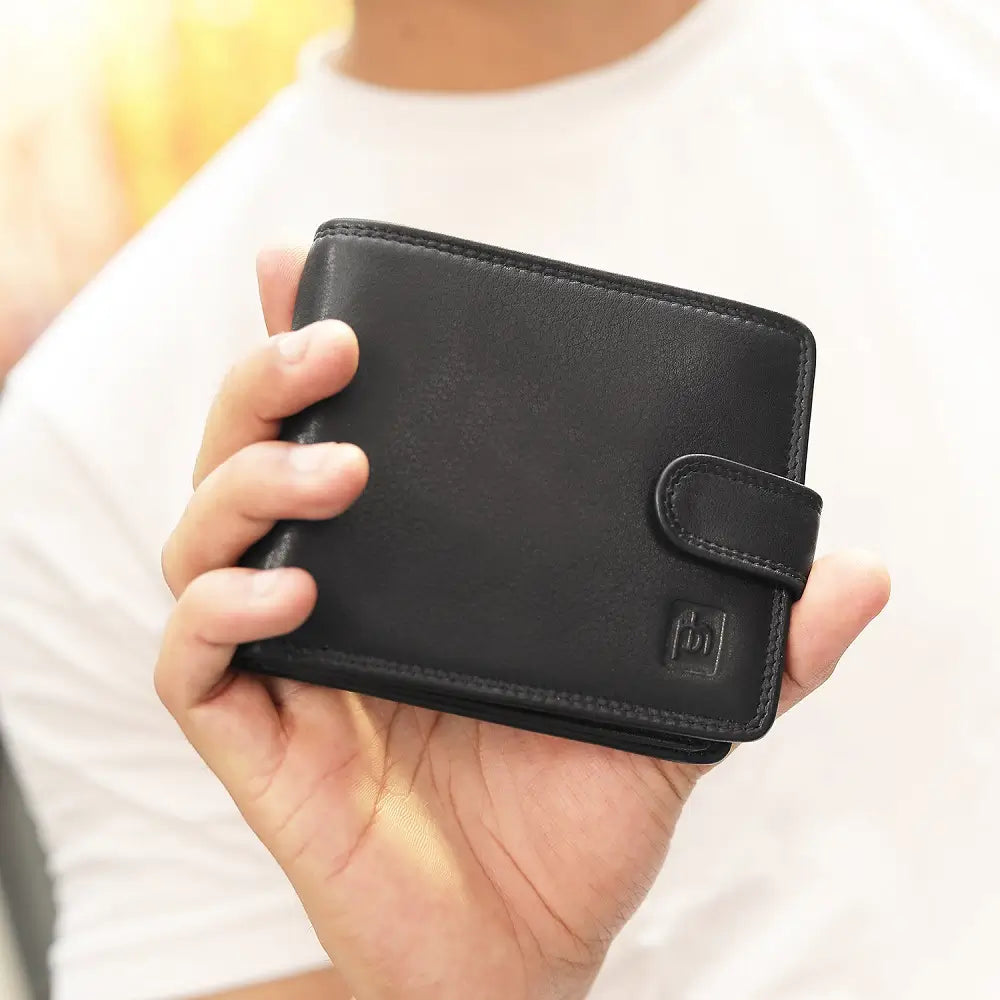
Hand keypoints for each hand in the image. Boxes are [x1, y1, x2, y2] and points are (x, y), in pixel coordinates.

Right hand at [157, 249, 889, 999]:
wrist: (525, 941)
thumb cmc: (578, 814)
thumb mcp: (670, 705)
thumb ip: (759, 642)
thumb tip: (857, 573)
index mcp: (415, 561)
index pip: (336, 432)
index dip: (303, 351)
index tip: (308, 276)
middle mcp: (339, 592)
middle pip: (250, 457)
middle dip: (268, 384)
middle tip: (331, 346)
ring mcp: (286, 659)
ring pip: (203, 537)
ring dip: (250, 483)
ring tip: (338, 471)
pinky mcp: (255, 737)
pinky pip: (191, 660)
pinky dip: (219, 615)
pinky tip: (285, 597)